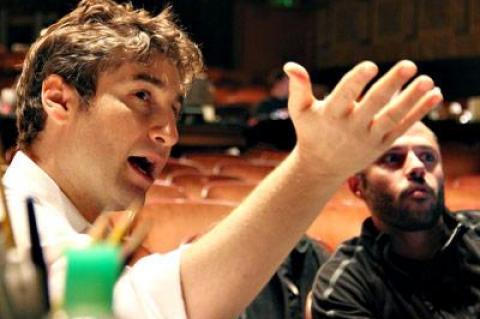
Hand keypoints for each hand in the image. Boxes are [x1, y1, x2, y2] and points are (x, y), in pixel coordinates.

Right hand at [285, 60, 441, 178]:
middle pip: (374, 104)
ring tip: (428, 80)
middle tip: (409, 65)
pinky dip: (419, 111)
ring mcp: (369, 137)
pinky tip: (435, 94)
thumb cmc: (310, 132)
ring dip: (412, 99)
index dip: (357, 80)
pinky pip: (403, 126)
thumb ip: (298, 88)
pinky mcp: (382, 144)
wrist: (321, 167)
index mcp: (331, 115)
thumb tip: (290, 65)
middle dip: (392, 85)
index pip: (345, 95)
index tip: (371, 65)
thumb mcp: (299, 111)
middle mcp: (351, 127)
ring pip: (393, 117)